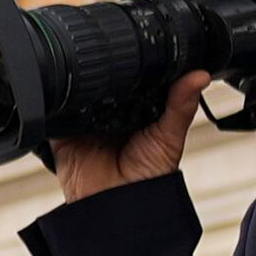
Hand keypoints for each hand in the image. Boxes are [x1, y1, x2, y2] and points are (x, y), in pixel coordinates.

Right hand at [45, 65, 205, 202]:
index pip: (132, 77)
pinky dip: (57, 104)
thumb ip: (180, 105)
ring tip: (87, 75)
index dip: (134, 62)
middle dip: (103, 70)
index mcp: (134, 108)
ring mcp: (84, 122)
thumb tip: (201, 75)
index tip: (138, 45)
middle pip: (102, 82)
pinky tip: (67, 97)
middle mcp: (109, 113)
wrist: (119, 210)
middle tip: (109, 57)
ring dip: (79, 85)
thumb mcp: (169, 137)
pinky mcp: (62, 133)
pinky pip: (55, 113)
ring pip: (78, 92)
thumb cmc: (149, 179)